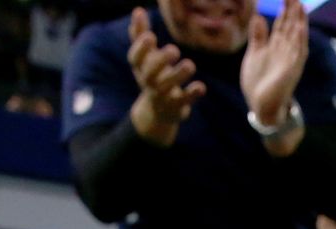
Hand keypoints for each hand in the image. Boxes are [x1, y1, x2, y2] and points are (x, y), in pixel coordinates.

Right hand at [127, 7, 203, 146]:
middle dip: (160, 61)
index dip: (140, 48)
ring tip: (190, 65)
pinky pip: (183, 101)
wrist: (159, 111)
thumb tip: (137, 9)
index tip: (150, 36)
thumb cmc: (152, 75)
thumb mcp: (145, 56)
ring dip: (178, 76)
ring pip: (167, 87)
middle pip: (149, 73)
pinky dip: (192, 94)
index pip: (135, 58)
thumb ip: (140, 34)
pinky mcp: (176, 106)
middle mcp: (148, 82)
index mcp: (140, 67)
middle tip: (174, 49)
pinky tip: (201, 86)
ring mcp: (162, 96)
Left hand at [241, 0, 308, 130]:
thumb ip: (258, 37)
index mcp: (275, 47)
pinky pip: (297, 54)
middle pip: (290, 27)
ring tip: (300, 6)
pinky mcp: (291, 71)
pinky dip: (299, 40)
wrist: (261, 107)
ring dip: (299, 22)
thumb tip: (259, 17)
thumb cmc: (258, 83)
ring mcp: (290, 61)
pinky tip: (300, 28)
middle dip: (292, 11)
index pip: (282, 24)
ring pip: (296, 37)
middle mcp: (285, 51)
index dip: (284, 10)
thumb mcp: (254, 55)